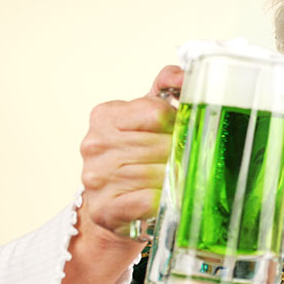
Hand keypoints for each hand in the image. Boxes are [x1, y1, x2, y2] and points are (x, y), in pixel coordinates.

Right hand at [78, 65, 183, 246]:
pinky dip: (163, 200)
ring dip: (175, 178)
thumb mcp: (149, 116)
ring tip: (179, 179)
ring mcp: (97, 177)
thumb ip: (166, 88)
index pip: (156, 112)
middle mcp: (95, 144)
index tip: (180, 133)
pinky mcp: (105, 208)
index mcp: (105, 116)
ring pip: (156, 173)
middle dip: (179, 153)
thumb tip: (184, 75)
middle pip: (158, 144)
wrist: (114, 204)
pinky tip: (167, 198)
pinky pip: (147, 200)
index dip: (176, 124)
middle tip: (188, 160)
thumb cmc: (137, 155)